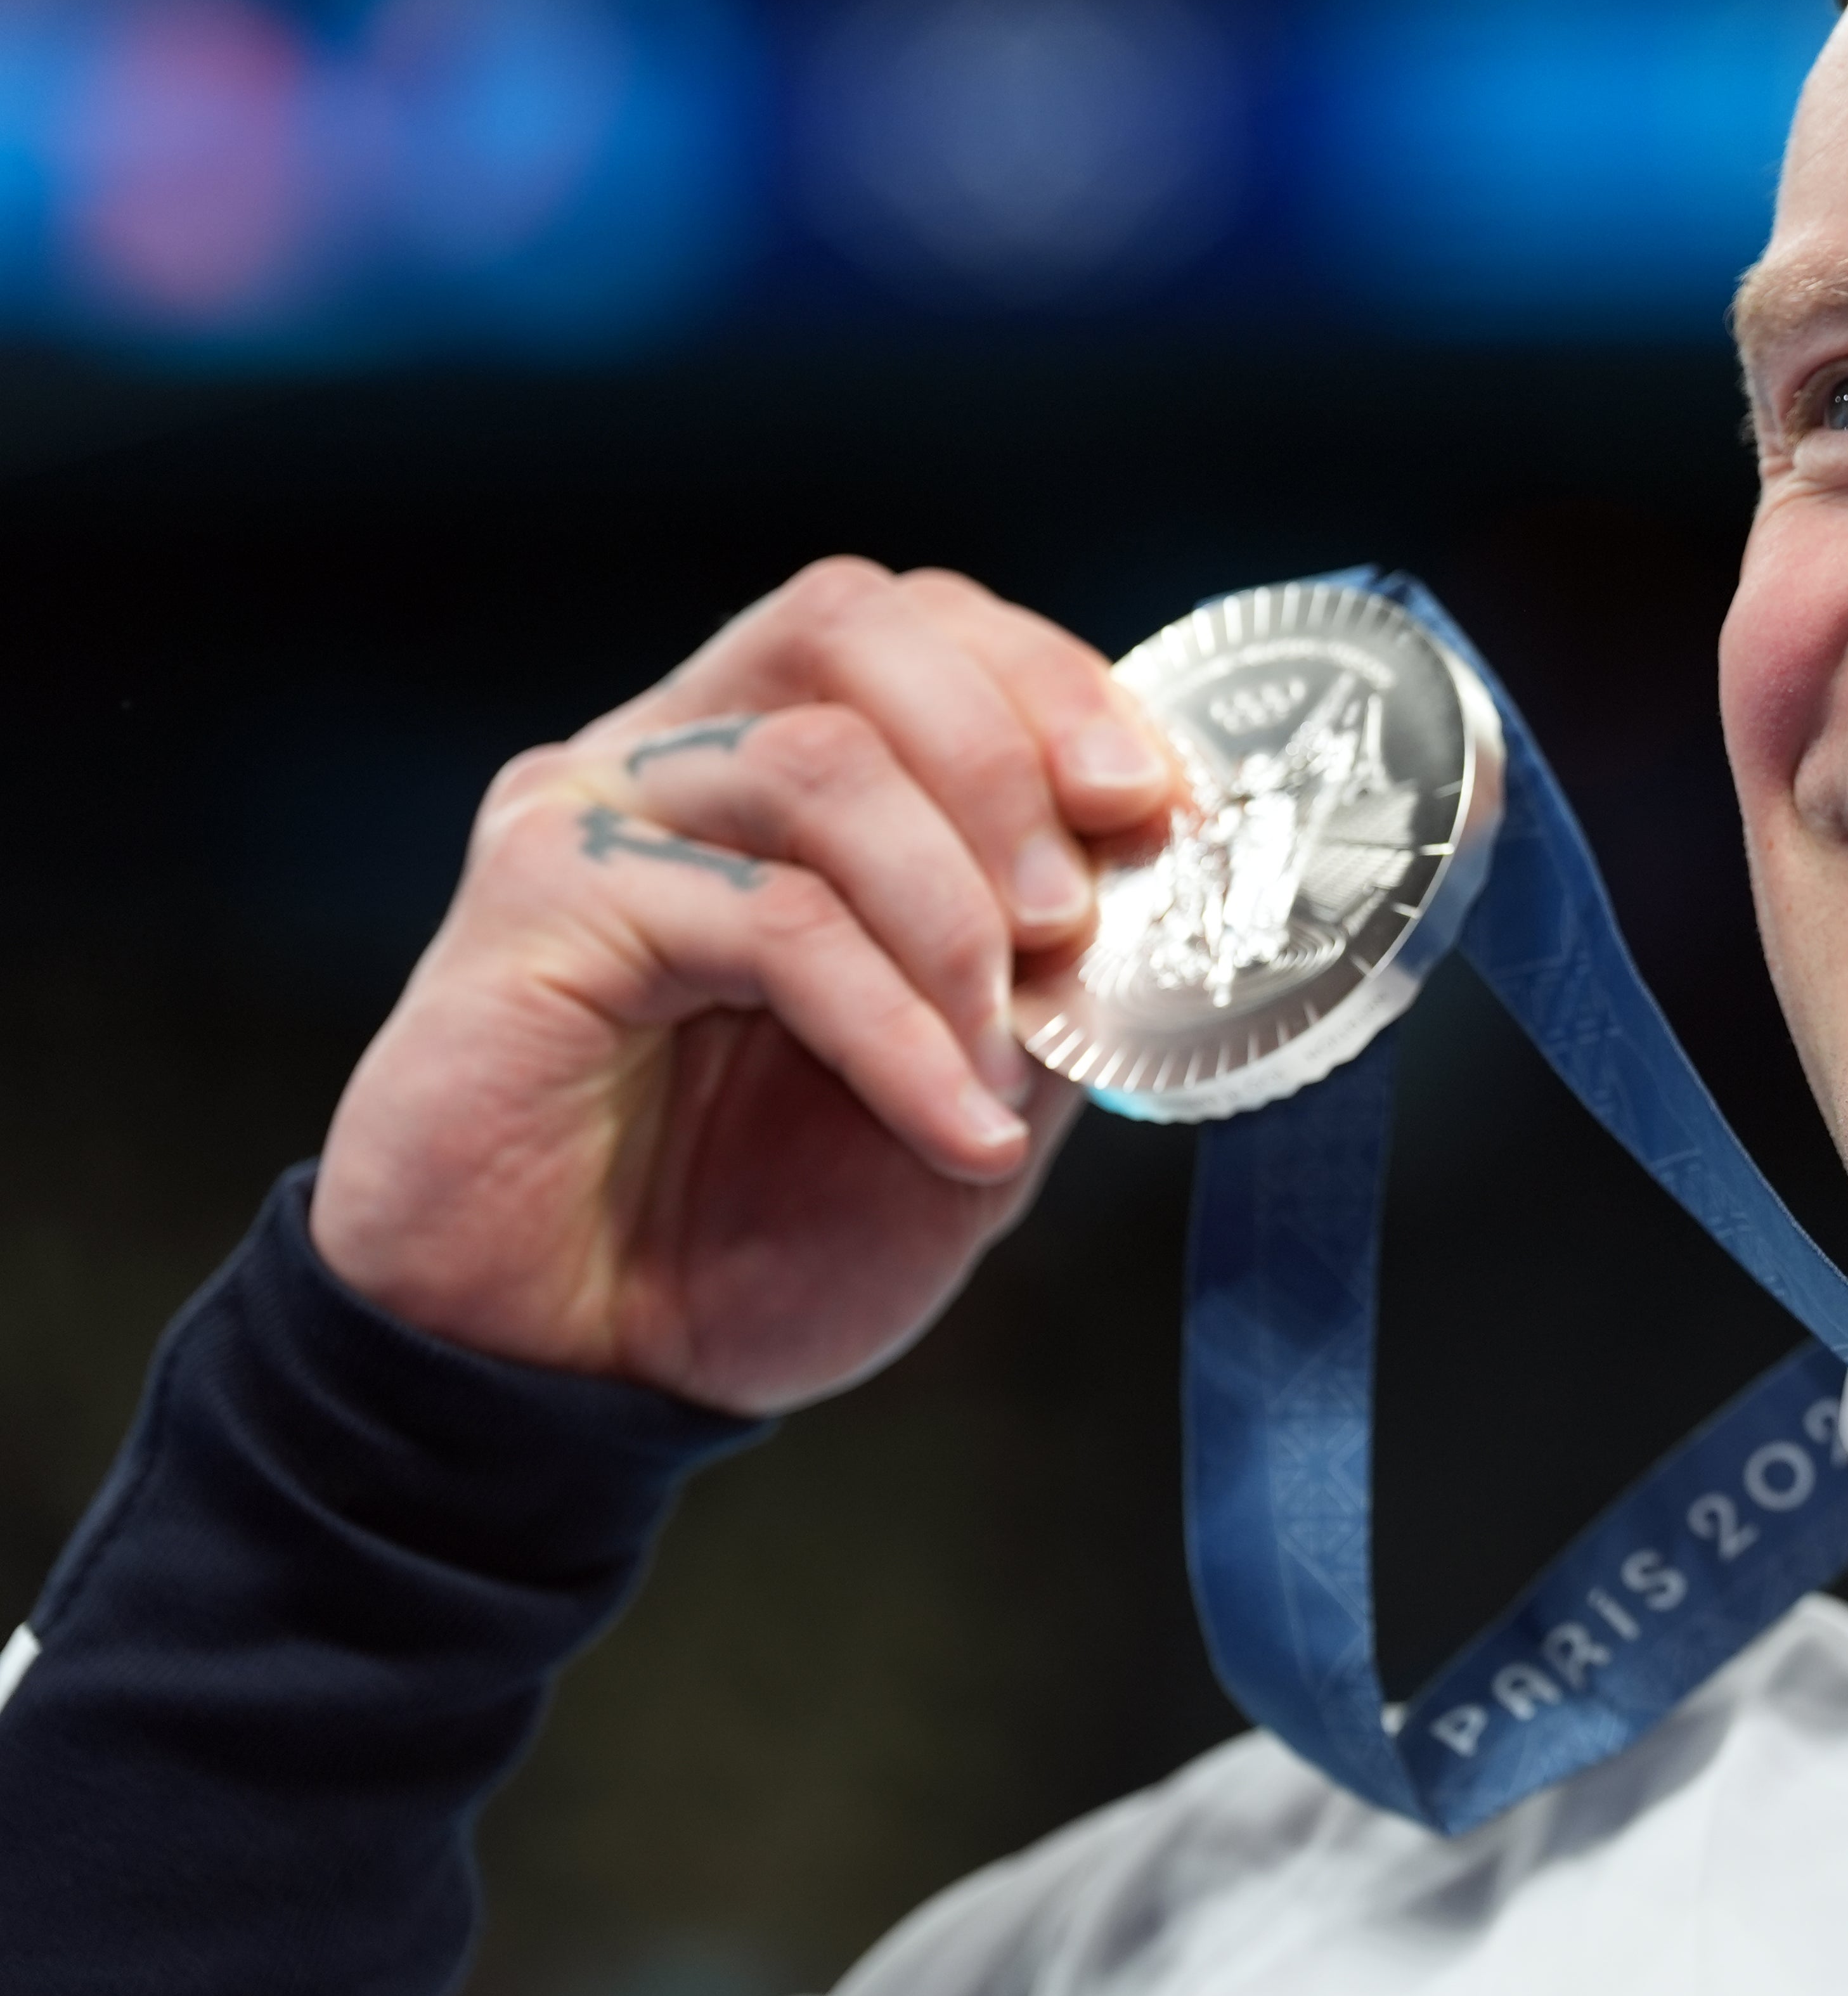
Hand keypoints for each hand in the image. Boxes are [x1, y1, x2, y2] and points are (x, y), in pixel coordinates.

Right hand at [308, 559, 1179, 1412]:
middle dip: (1010, 755)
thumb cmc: (757, 1226)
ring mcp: (595, 814)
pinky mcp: (538, 901)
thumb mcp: (968, 1091)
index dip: (1055, 687)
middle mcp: (679, 754)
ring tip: (1004, 1064)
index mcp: (779, 767)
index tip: (1161, 806)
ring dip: (957, 917)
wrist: (577, 1372)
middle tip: (1077, 915)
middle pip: (857, 624)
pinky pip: (769, 919)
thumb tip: (1158, 881)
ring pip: (821, 765)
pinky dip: (897, 1029)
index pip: (922, 626)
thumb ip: (1047, 976)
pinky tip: (955, 1129)